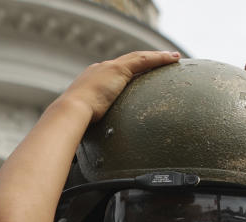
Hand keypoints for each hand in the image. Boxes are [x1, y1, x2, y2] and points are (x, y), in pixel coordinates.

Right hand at [62, 51, 179, 122]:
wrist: (71, 110)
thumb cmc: (77, 121)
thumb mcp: (89, 120)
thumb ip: (97, 123)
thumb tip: (101, 141)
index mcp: (93, 80)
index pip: (116, 73)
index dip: (131, 72)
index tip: (142, 75)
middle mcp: (101, 69)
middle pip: (130, 62)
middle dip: (147, 60)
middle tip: (164, 60)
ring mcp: (109, 68)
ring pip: (139, 58)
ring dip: (158, 57)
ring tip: (174, 57)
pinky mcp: (117, 70)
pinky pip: (143, 60)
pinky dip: (159, 58)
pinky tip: (173, 58)